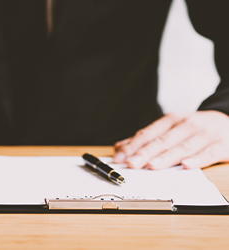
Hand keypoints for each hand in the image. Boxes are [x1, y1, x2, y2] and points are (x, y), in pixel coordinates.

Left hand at [113, 111, 228, 168]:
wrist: (227, 121)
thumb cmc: (194, 128)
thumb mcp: (171, 128)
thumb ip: (147, 138)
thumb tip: (121, 146)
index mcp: (171, 120)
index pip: (148, 133)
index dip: (133, 145)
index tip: (120, 157)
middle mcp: (186, 125)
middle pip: (162, 140)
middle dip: (145, 152)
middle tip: (131, 164)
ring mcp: (203, 134)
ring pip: (182, 147)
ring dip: (166, 157)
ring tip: (151, 165)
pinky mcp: (220, 144)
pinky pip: (208, 153)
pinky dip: (197, 159)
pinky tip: (185, 165)